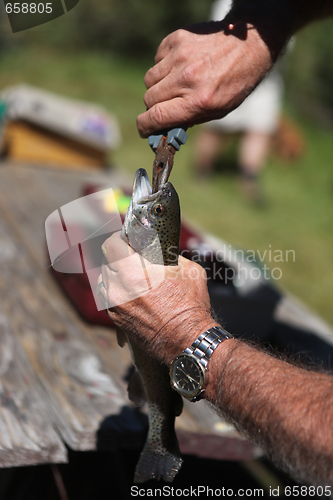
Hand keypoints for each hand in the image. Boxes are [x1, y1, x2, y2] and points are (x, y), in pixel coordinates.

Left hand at [98, 232, 216, 365]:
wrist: (187, 340)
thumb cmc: (190, 306)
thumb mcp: (187, 270)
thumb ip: (169, 255)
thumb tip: (162, 250)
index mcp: (132, 272)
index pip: (110, 245)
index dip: (117, 238)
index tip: (125, 239)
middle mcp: (118, 289)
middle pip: (106, 262)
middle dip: (117, 256)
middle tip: (131, 256)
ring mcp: (114, 306)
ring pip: (104, 280)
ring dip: (114, 274)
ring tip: (130, 275)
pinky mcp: (116, 319)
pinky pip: (107, 298)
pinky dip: (116, 291)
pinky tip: (131, 292)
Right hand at [137, 22, 272, 136]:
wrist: (250, 43)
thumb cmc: (236, 82)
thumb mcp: (218, 110)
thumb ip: (190, 119)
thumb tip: (164, 127)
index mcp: (198, 101)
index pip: (156, 116)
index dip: (145, 126)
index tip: (144, 130)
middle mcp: (186, 78)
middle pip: (149, 99)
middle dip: (153, 107)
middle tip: (165, 106)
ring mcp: (180, 56)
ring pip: (149, 80)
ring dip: (157, 87)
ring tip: (175, 85)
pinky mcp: (177, 39)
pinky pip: (157, 60)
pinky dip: (163, 66)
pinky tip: (180, 66)